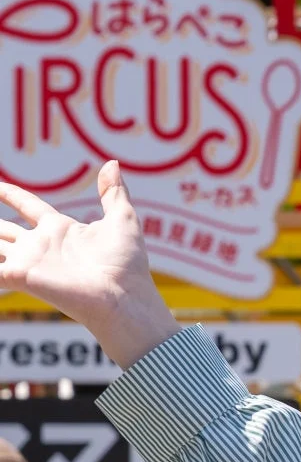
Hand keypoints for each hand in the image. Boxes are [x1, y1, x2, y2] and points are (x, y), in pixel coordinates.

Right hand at [0, 162, 177, 366]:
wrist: (123, 297)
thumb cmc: (127, 264)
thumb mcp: (122, 220)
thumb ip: (113, 193)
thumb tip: (112, 164)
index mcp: (60, 229)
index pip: (28, 206)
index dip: (11, 194)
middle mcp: (41, 245)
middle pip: (3, 228)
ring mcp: (29, 261)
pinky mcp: (21, 276)